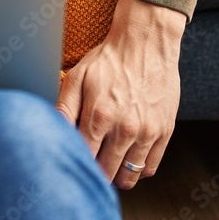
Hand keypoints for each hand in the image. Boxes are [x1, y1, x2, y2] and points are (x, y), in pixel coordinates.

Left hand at [55, 0, 184, 188]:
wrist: (145, 42)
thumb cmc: (109, 59)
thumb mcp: (77, 76)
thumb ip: (64, 108)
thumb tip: (53, 132)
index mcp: (98, 116)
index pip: (84, 159)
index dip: (77, 161)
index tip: (74, 158)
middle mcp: (124, 129)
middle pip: (105, 173)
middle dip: (95, 171)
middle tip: (91, 160)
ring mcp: (147, 133)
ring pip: (129, 177)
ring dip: (116, 174)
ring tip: (110, 160)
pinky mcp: (164, 132)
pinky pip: (150, 168)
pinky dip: (138, 169)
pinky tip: (128, 155)